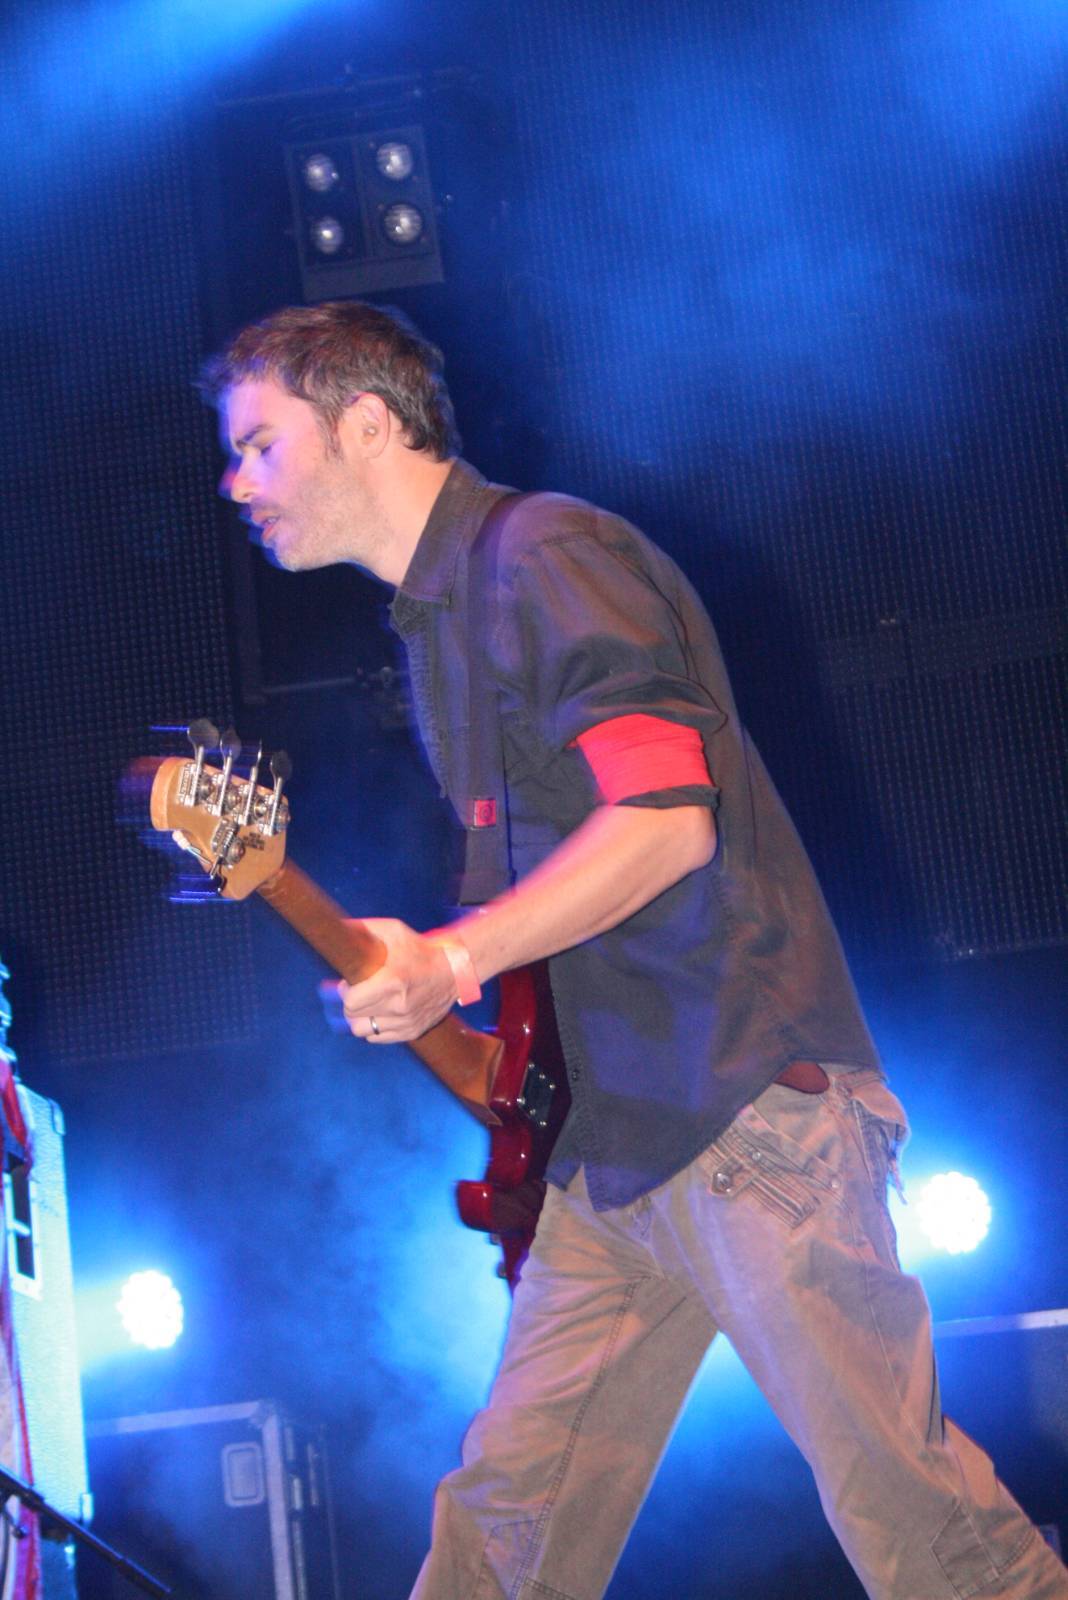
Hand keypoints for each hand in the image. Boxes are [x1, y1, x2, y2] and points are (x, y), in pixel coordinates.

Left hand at [334, 918, 457, 1043]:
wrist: (455, 969)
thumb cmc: (419, 948)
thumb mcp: (393, 931)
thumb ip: (363, 930)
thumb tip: (336, 931)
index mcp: (392, 981)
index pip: (351, 1002)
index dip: (346, 991)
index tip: (350, 983)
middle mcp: (399, 1005)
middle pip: (353, 1018)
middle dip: (351, 1004)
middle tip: (359, 992)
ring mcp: (407, 1021)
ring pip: (364, 1032)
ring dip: (362, 1018)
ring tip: (369, 1005)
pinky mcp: (413, 1031)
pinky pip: (379, 1038)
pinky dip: (376, 1028)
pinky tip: (382, 1012)